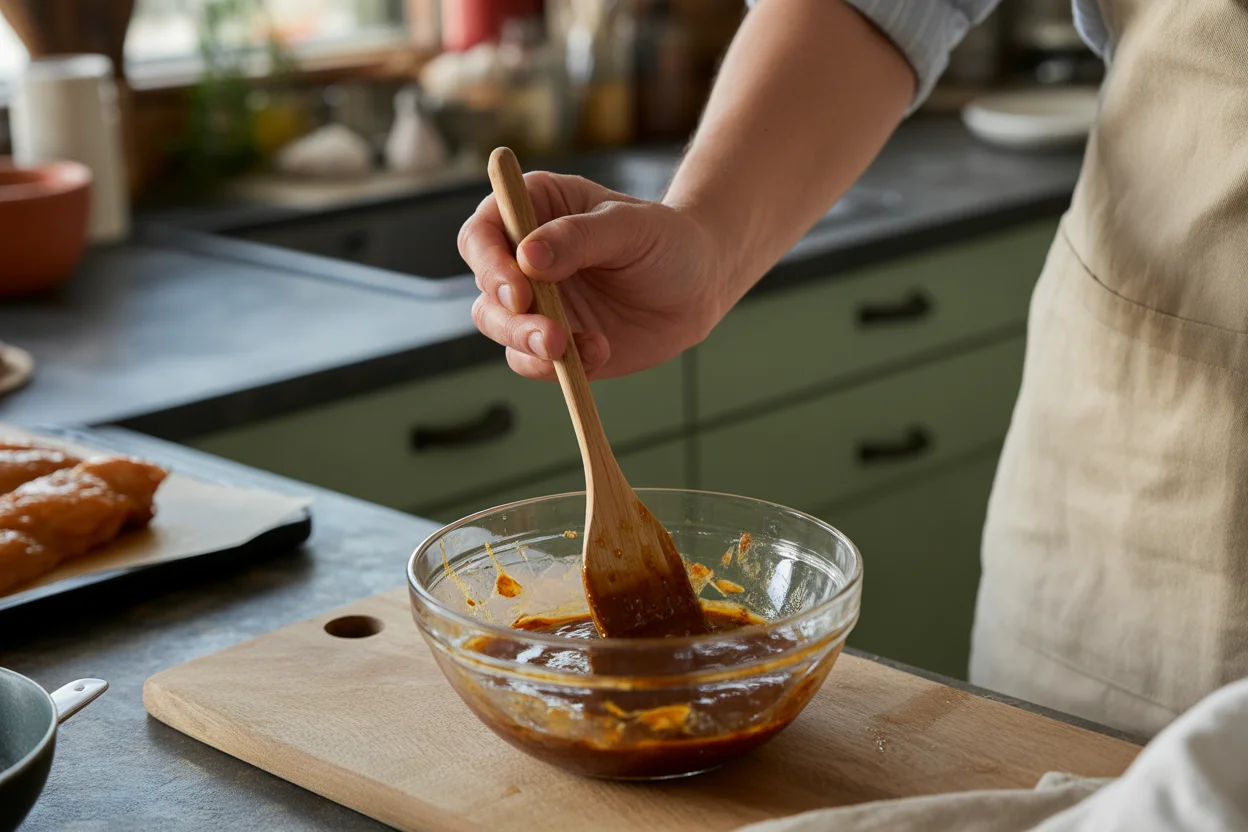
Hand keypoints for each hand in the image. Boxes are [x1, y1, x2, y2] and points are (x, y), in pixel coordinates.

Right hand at [459, 171, 724, 380]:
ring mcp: (536, 303)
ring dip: (526, 344)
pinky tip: (600, 351)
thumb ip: (579, 237)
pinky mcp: (552, 343)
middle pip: (485, 288)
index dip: (488, 262)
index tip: (517, 289)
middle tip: (549, 334)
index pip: (482, 232)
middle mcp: (523, 257)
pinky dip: (558, 367)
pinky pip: (533, 362)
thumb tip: (527, 257)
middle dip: (508, 316)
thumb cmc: (666, 240)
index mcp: (533, 210)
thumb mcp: (630, 226)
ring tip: (567, 349)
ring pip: (499, 328)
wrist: (699, 286)